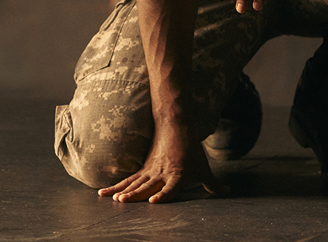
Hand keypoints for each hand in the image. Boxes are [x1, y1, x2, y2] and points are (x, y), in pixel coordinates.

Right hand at [97, 128, 219, 203]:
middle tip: (122, 201)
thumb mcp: (203, 168)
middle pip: (146, 187)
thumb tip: (225, 193)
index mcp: (178, 176)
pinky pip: (128, 180)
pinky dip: (115, 187)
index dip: (162, 195)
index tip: (153, 202)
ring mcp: (151, 171)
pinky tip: (102, 194)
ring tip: (113, 198)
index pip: (170, 188)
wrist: (176, 126)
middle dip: (135, 195)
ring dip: (123, 191)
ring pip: (135, 183)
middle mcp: (162, 175)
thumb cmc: (191, 150)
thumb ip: (211, 183)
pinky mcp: (143, 168)